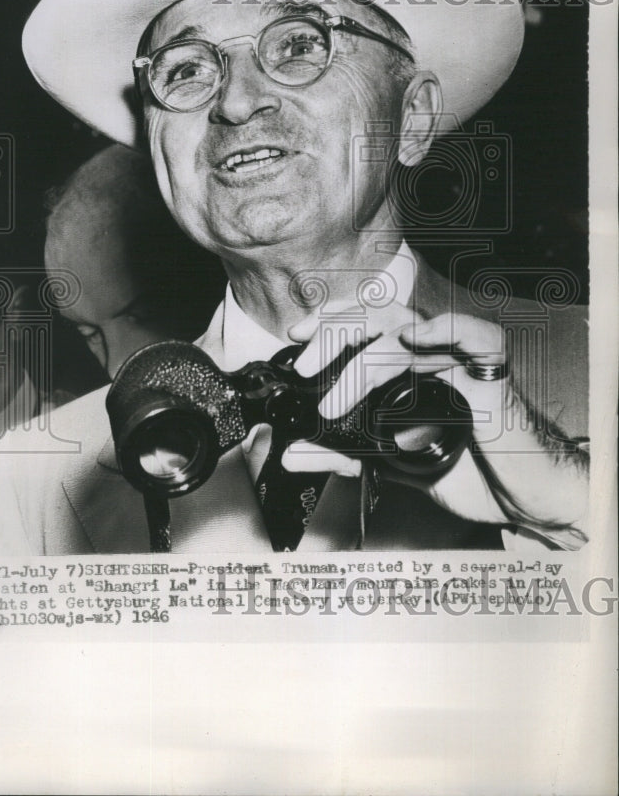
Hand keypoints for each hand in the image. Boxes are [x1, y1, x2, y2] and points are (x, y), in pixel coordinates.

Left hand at [282, 305, 587, 540]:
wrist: (524, 500)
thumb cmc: (469, 471)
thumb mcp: (394, 464)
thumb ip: (346, 454)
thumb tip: (292, 453)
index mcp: (409, 366)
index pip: (364, 325)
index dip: (329, 322)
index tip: (294, 339)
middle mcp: (433, 355)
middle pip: (379, 317)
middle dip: (335, 334)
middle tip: (305, 368)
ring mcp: (463, 362)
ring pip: (410, 331)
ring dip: (365, 360)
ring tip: (333, 402)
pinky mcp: (494, 377)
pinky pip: (476, 337)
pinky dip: (442, 330)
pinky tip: (411, 338)